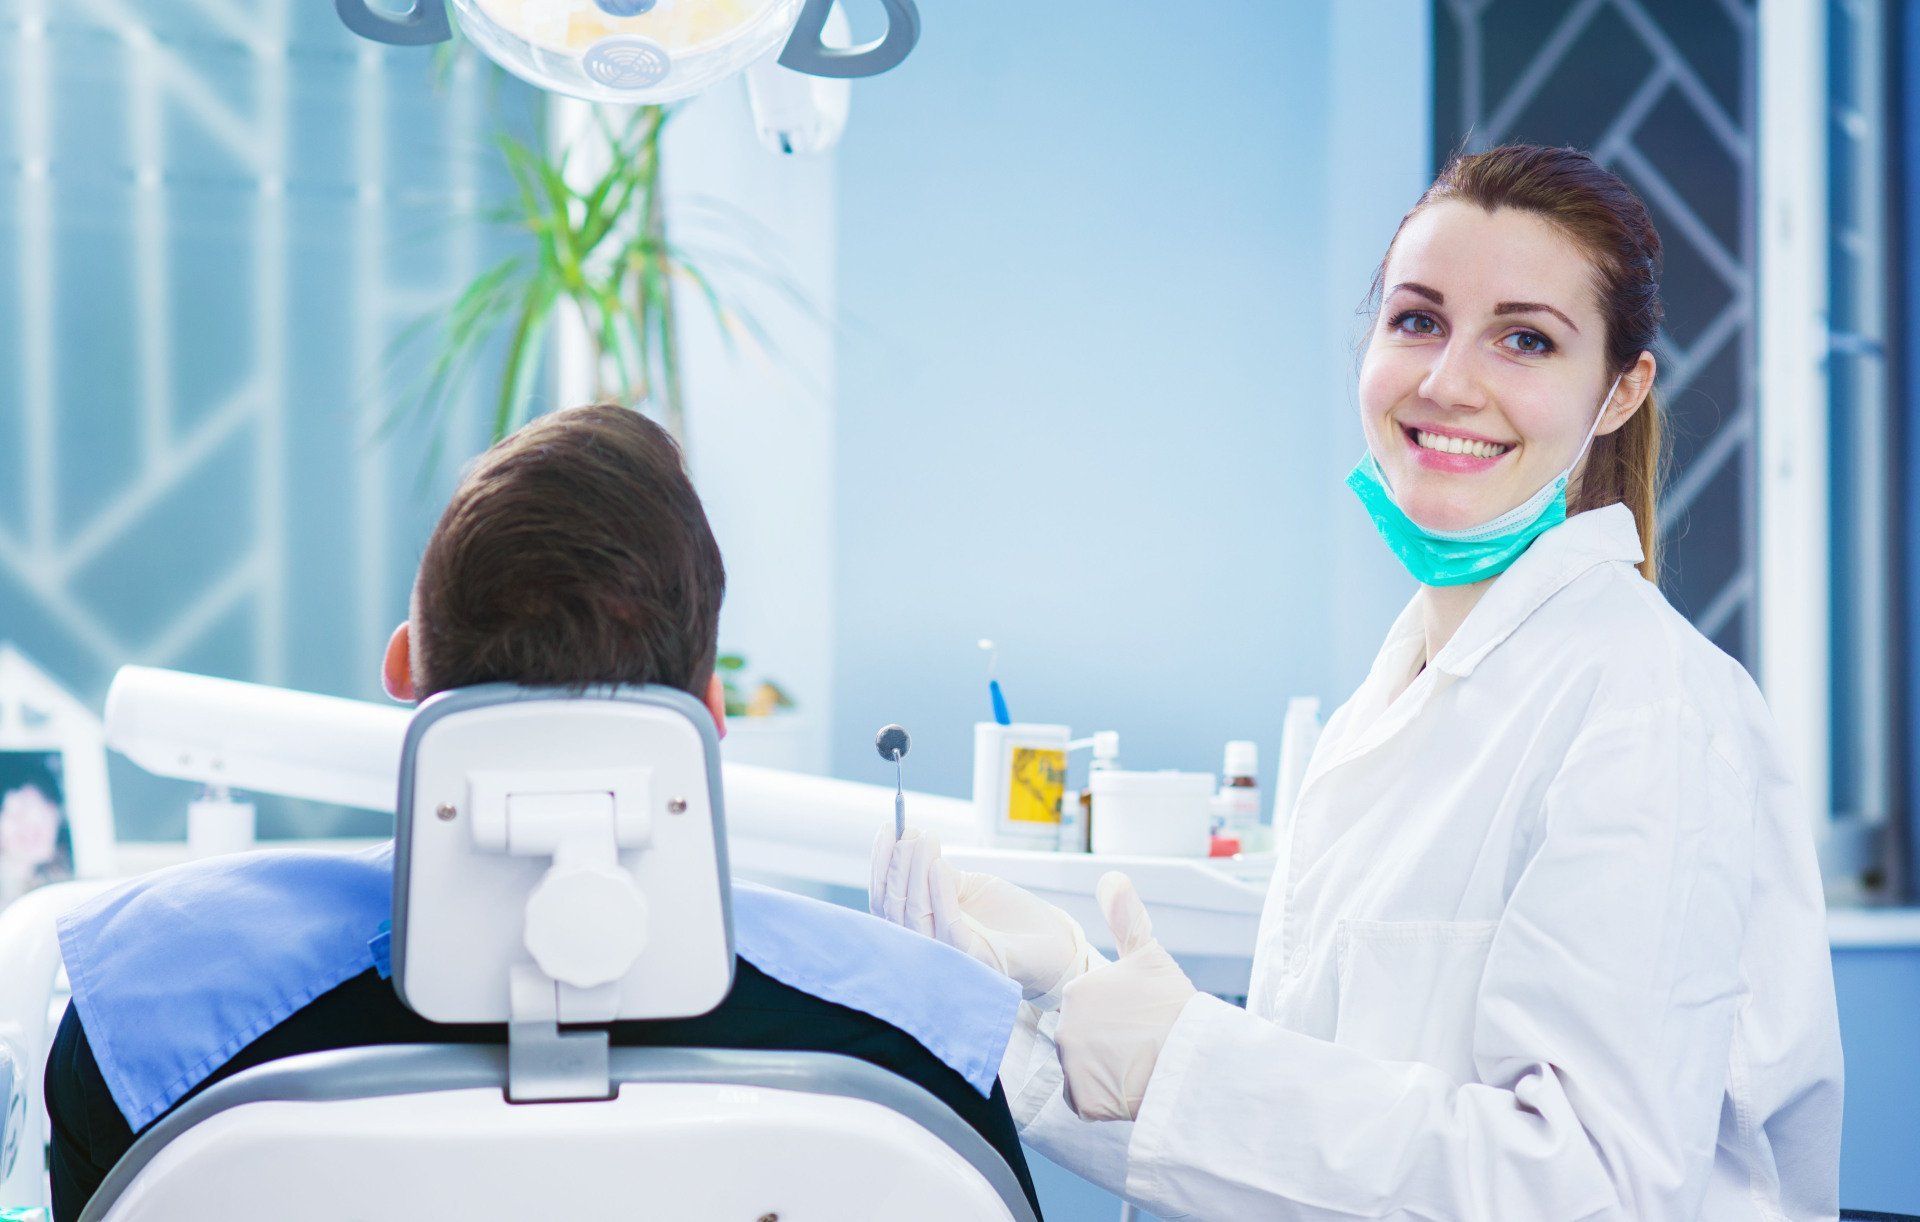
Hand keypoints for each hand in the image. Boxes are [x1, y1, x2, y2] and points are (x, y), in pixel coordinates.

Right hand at [870, 826, 1097, 1006]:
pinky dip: (940, 892)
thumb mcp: (969, 887)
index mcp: (922, 931)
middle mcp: (929, 948)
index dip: (881, 864)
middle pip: (893, 908)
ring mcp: (950, 957)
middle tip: (908, 831)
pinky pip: (948, 924)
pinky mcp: (975, 960)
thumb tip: (911, 845)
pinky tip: (939, 865)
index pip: (886, 901)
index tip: (886, 829)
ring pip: (915, 913)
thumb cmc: (1010, 917)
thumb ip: (939, 875)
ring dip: (915, 870)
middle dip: (897, 864)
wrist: (1053, 942)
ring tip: (925, 839)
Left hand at [1056, 872, 1196, 1121]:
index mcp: (1077, 991)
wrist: (1192, 1057)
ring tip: (1138, 1067)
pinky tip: (1130, 1089)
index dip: (1116, 1020)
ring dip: (1105, 1074)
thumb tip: (1111, 876)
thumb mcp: (1151, 954)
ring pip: (1083, 1073)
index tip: (1139, 1021)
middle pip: (1082, 1043)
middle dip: (1106, 1048)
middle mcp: (1065, 1027)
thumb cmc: (1174, 1005)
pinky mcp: (1083, 1100)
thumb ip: (1126, 916)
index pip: (1088, 1012)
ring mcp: (1072, 1066)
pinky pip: (1088, 1102)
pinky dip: (1106, 1102)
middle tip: (1140, 1046)